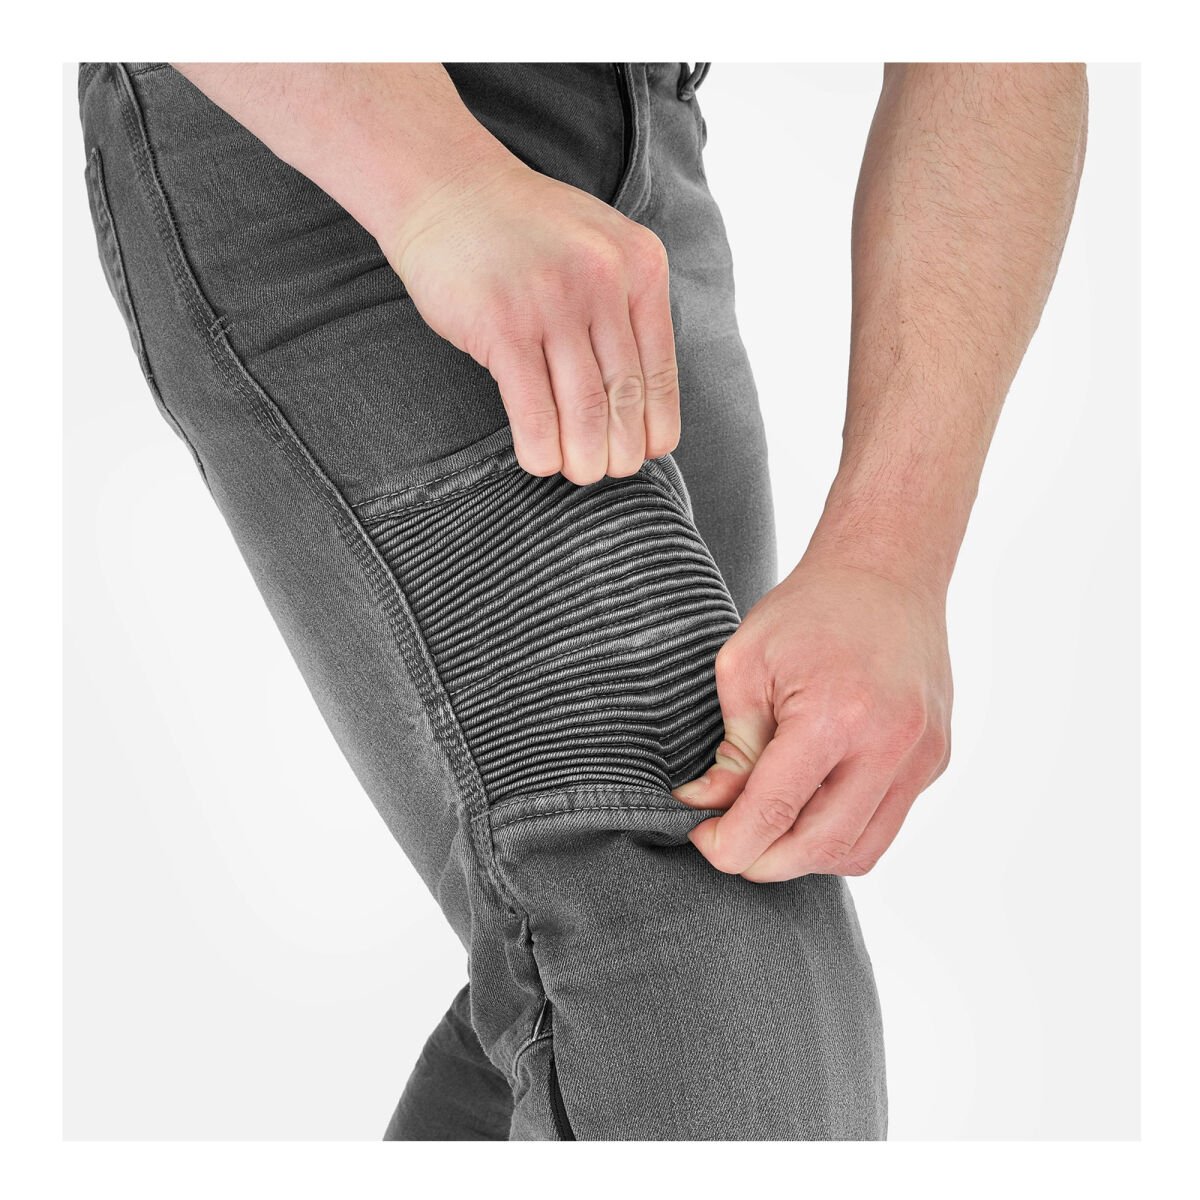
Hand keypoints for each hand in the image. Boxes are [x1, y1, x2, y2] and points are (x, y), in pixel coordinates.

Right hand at [383, 156, 679, 483]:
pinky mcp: (503, 324)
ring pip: (585, 408)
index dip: (655, 424)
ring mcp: (553, 301)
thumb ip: (624, 308)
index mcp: (640, 266)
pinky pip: (532, 408)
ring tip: (577, 473)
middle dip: (620, 449)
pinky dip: (540, 447)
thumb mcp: (597, 249)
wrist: (447, 187)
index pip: (661, 368)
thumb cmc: (524, 231)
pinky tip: (538, 461)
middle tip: (607, 470)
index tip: (645, 452)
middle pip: (625, 394)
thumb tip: (642, 401)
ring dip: (584, 456)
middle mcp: (604, 281)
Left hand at [674, 553, 952, 881]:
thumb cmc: (809, 609)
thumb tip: (706, 806)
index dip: (729, 843)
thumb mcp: (746, 665)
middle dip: (763, 862)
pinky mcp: (935, 760)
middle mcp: (888, 744)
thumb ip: (731, 748)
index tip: (702, 837)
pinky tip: (810, 806)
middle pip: (819, 848)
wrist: (886, 573)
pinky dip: (842, 832)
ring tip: (769, 827)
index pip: (773, 814)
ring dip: (806, 856)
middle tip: (729, 842)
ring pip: (860, 851)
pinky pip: (887, 825)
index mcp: (833, 715)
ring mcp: (921, 756)